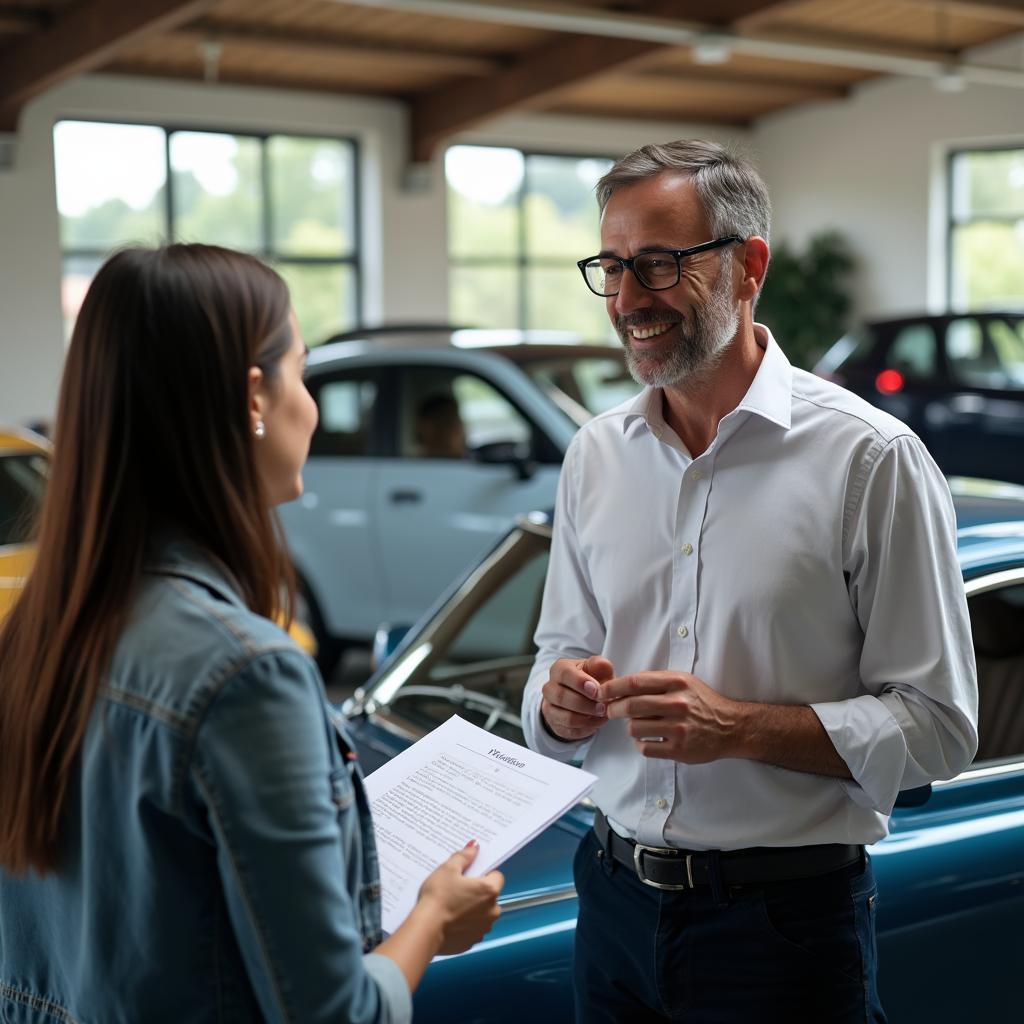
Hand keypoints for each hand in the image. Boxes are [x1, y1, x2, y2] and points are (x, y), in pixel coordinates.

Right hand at [418, 841, 503, 954]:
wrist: (426, 930)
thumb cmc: (438, 897)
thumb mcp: (448, 869)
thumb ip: (464, 856)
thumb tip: (474, 847)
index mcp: (490, 890)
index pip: (497, 876)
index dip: (484, 874)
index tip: (470, 876)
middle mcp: (492, 911)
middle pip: (490, 896)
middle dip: (478, 892)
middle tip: (458, 889)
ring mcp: (484, 928)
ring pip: (483, 913)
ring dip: (473, 909)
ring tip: (453, 906)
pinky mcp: (473, 941)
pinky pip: (473, 927)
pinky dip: (466, 924)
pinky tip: (451, 920)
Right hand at [540, 655, 614, 741]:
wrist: (584, 696)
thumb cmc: (591, 679)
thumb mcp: (597, 669)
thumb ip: (600, 665)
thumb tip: (602, 665)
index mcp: (559, 669)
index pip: (564, 674)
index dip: (580, 683)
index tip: (596, 691)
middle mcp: (550, 688)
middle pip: (561, 697)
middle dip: (585, 704)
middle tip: (603, 707)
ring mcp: (550, 707)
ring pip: (565, 717)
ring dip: (587, 719)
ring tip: (602, 715)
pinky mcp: (555, 724)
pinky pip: (570, 731)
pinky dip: (586, 728)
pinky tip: (597, 722)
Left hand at [600, 670, 742, 762]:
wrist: (730, 727)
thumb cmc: (702, 702)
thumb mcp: (683, 681)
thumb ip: (655, 680)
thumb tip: (621, 683)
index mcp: (676, 683)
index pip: (635, 683)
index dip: (613, 687)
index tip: (602, 692)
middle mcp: (677, 704)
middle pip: (631, 706)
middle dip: (613, 709)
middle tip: (610, 711)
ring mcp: (678, 729)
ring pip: (635, 728)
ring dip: (630, 727)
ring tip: (638, 725)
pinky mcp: (680, 750)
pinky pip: (645, 748)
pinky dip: (641, 744)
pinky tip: (647, 739)